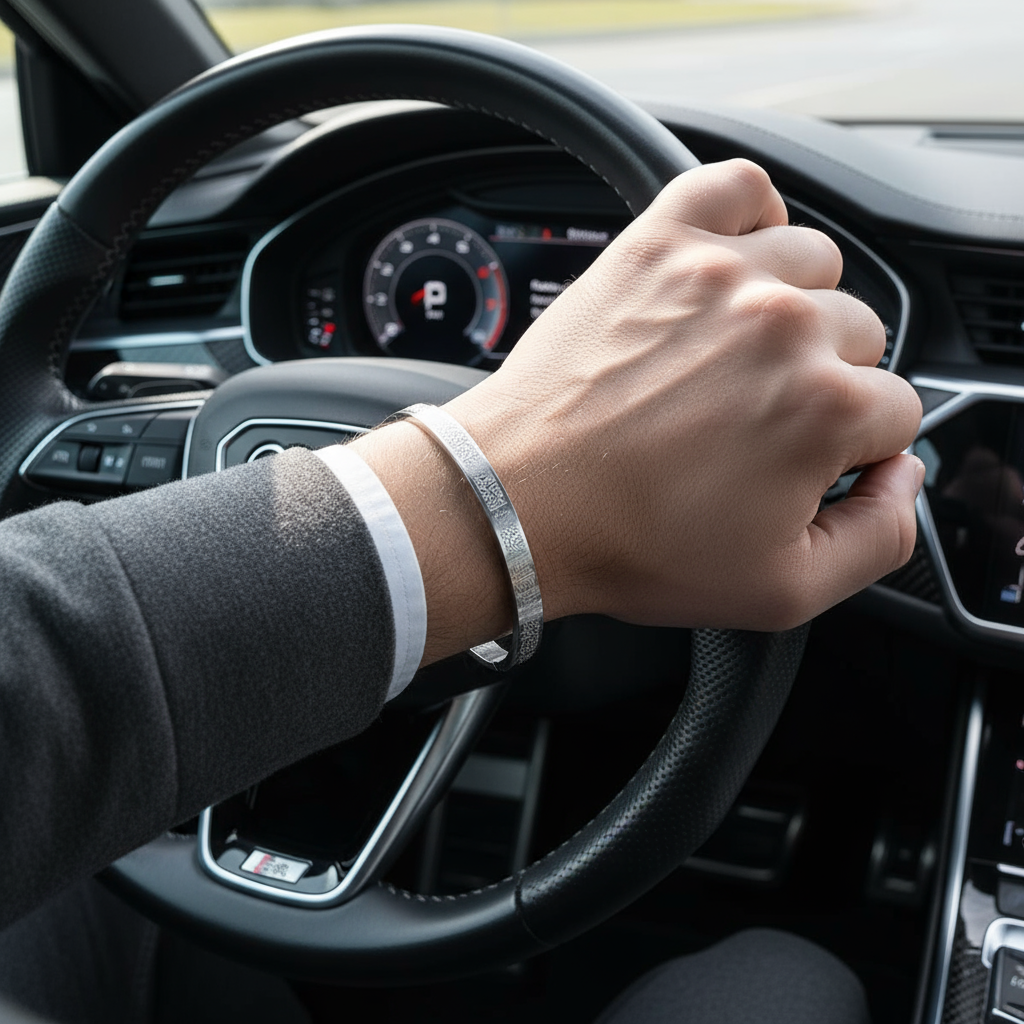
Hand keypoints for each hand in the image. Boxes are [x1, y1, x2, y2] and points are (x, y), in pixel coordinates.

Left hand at [353, 159, 922, 659]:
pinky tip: (733, 263)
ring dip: (795, 305)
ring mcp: (719, 274)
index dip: (852, 448)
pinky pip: (737, 185)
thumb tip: (903, 474)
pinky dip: (750, 213)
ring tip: (737, 353)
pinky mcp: (657, 244)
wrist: (520, 503)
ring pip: (815, 262)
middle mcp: (782, 327)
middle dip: (823, 382)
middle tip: (754, 421)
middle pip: (860, 335)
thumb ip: (880, 537)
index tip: (801, 461)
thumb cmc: (631, 544)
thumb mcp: (782, 591)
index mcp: (823, 409)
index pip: (894, 411)